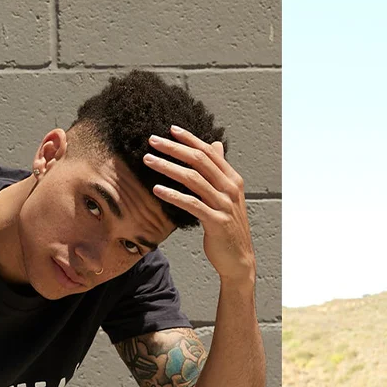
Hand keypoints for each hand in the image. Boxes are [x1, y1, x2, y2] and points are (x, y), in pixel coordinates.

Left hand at [145, 127, 254, 283]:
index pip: (209, 152)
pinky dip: (173, 195)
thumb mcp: (227, 194)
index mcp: (232, 179)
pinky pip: (191, 204)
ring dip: (168, 167)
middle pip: (200, 161)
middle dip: (174, 148)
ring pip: (193, 179)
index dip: (190, 139)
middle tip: (152, 140)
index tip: (171, 129)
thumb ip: (220, 170)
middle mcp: (230, 189)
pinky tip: (157, 189)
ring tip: (148, 160)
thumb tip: (215, 145)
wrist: (238, 258)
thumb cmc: (228, 225)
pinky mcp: (216, 222)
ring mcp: (225, 205)